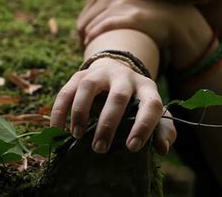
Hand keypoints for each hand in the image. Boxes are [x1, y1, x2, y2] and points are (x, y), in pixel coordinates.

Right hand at [50, 57, 176, 154]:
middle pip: (118, 96)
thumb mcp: (152, 112)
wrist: (117, 72)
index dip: (144, 126)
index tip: (132, 147)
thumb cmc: (136, 102)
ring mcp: (101, 73)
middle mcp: (125, 77)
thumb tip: (163, 148)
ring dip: (80, 113)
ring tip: (77, 136)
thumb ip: (162, 129)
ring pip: (89, 87)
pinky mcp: (81, 75)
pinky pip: (67, 90)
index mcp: (147, 88)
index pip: (151, 105)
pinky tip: (58, 129)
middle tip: (100, 149)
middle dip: (108, 124)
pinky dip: (60, 110)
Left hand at [77, 0, 213, 68]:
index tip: (85, 46)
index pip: (83, 16)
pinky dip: (98, 37)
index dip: (82, 33)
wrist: (173, 19)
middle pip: (84, 23)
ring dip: (89, 43)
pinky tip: (97, 48)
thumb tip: (86, 26)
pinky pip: (106, 26)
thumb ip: (105, 10)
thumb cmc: (145, 17)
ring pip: (91, 26)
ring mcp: (121, 4)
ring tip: (93, 55)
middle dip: (83, 40)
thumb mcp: (122, 6)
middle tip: (88, 54)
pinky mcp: (131, 15)